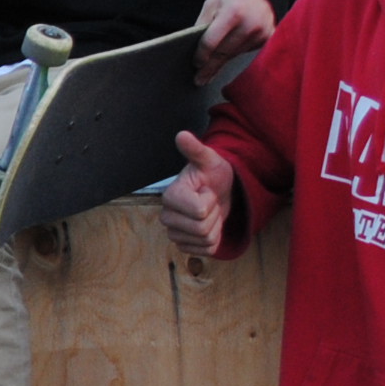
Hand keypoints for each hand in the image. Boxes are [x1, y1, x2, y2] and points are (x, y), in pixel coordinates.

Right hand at [161, 131, 235, 256]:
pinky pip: (206, 251)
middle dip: (214, 215)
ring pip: (205, 241)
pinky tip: (210, 224)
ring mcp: (174, 233)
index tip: (207, 190)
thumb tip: (182, 135)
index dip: (210, 201)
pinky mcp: (184, 245)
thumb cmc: (213, 173)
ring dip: (215, 227)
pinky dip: (214, 239)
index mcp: (170, 196)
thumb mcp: (209, 160)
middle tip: (210, 202)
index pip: (199, 211)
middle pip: (201, 229)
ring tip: (210, 212)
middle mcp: (166, 216)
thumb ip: (195, 149)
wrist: (217, 190)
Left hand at [193, 0, 276, 80]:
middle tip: (199, 79)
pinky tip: (224, 61)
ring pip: (234, 55)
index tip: (194, 64)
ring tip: (208, 73)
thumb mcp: (211, 4)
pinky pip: (246, 52)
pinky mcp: (268, 39)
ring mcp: (261, 33)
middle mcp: (250, 25)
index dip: (201, 55)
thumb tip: (193, 49)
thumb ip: (202, 25)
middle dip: (209, 67)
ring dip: (221, 63)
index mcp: (233, 13)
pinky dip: (234, 55)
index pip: (212, 42)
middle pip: (223, 53)